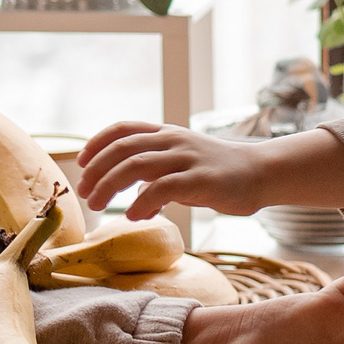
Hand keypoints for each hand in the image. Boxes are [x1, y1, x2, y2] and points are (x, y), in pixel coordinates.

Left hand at [77, 122, 262, 222]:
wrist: (261, 172)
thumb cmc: (219, 171)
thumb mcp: (184, 161)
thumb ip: (157, 171)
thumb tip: (130, 197)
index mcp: (167, 134)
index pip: (123, 128)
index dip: (96, 143)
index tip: (81, 163)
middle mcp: (174, 141)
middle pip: (122, 148)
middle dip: (97, 171)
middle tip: (85, 194)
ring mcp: (188, 158)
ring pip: (136, 166)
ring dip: (110, 186)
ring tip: (98, 206)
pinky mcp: (202, 180)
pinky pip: (163, 188)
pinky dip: (142, 202)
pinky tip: (134, 216)